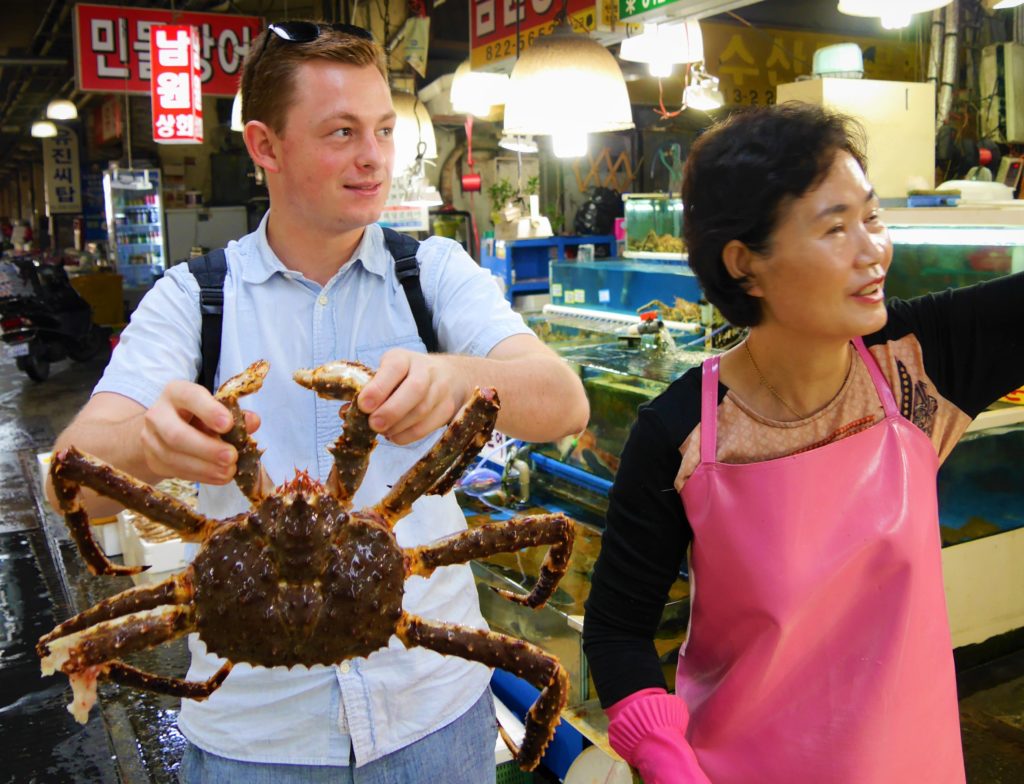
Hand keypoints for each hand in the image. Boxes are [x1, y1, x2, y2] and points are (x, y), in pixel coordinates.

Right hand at [141, 380, 260, 484]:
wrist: (164, 431)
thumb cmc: (197, 415)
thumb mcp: (215, 408)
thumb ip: (234, 413)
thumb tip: (253, 422)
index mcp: (176, 392)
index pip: (189, 397)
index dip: (209, 411)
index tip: (228, 425)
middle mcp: (158, 414)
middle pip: (176, 434)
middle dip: (207, 449)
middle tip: (232, 457)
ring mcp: (151, 439)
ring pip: (174, 457)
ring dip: (205, 467)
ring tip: (229, 471)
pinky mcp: (153, 460)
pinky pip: (176, 471)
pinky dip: (201, 476)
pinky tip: (219, 477)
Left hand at [356, 349, 469, 444]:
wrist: (449, 377)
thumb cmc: (405, 377)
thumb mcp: (386, 374)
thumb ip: (367, 391)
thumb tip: (345, 413)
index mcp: (404, 358)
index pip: (394, 368)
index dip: (379, 388)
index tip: (363, 405)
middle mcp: (426, 370)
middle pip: (415, 390)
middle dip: (392, 411)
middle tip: (374, 425)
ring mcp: (440, 389)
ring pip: (422, 411)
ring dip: (398, 426)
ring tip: (383, 431)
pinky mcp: (447, 408)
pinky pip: (427, 427)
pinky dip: (407, 436)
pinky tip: (395, 435)